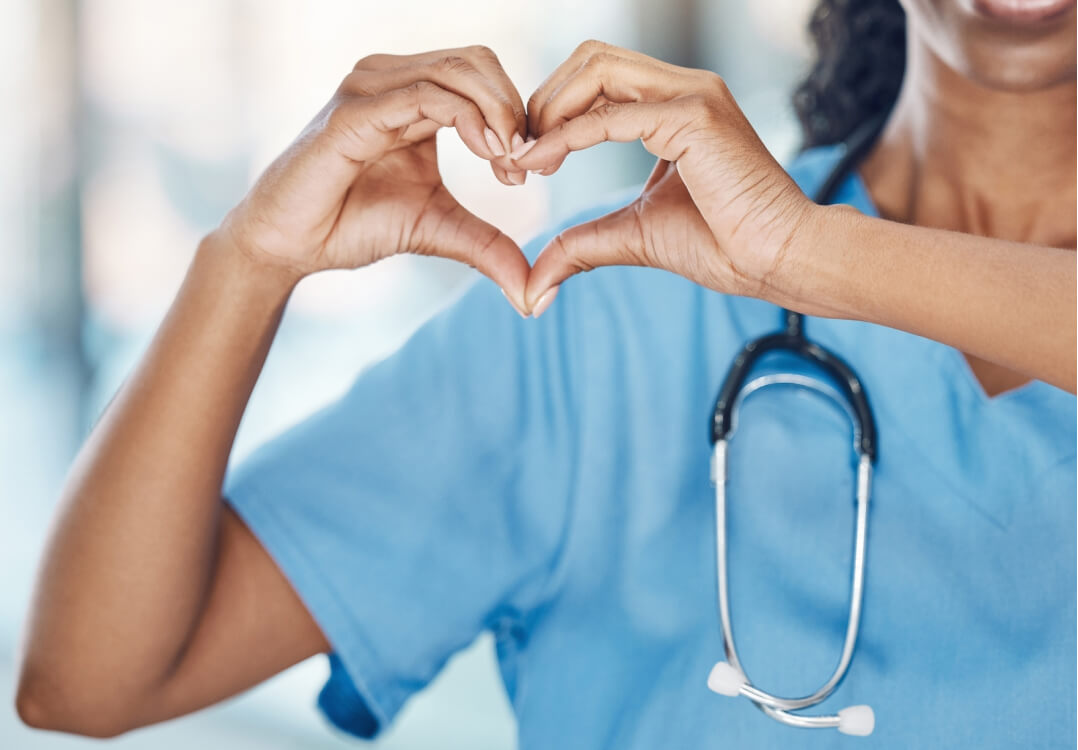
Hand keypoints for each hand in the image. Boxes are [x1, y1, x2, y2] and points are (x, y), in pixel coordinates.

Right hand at [218, 46, 533, 310]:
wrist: (291, 245)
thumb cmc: (354, 225)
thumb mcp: (438, 230)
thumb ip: (487, 246)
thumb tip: (534, 294)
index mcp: (412, 94)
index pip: (481, 74)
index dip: (516, 114)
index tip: (528, 169)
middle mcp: (391, 78)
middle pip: (477, 61)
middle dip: (514, 108)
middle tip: (526, 163)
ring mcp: (370, 88)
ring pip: (458, 71)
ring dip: (498, 113)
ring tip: (509, 162)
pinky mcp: (355, 111)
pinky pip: (425, 95)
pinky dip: (467, 118)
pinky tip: (486, 152)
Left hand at [513, 41, 814, 310]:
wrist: (778, 260)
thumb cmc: (723, 246)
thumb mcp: (634, 236)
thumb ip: (583, 244)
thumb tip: (535, 282)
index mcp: (674, 106)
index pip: (597, 79)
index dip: (550, 111)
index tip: (522, 159)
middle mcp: (684, 88)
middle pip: (590, 59)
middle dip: (542, 101)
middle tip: (517, 154)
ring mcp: (692, 95)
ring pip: (597, 68)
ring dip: (549, 109)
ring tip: (526, 157)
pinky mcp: (694, 118)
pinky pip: (610, 114)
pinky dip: (567, 136)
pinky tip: (540, 163)